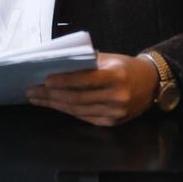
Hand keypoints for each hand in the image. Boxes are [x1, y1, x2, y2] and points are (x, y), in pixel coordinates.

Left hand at [26, 52, 158, 126]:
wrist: (151, 83)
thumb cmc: (125, 67)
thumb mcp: (109, 59)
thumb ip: (86, 62)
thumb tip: (57, 65)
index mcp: (116, 76)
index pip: (84, 80)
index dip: (64, 81)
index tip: (45, 80)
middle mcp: (117, 96)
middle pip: (77, 98)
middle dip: (51, 95)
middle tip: (32, 91)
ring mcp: (115, 112)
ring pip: (78, 110)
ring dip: (54, 104)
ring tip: (37, 98)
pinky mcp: (112, 122)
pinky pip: (84, 117)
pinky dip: (67, 110)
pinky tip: (54, 105)